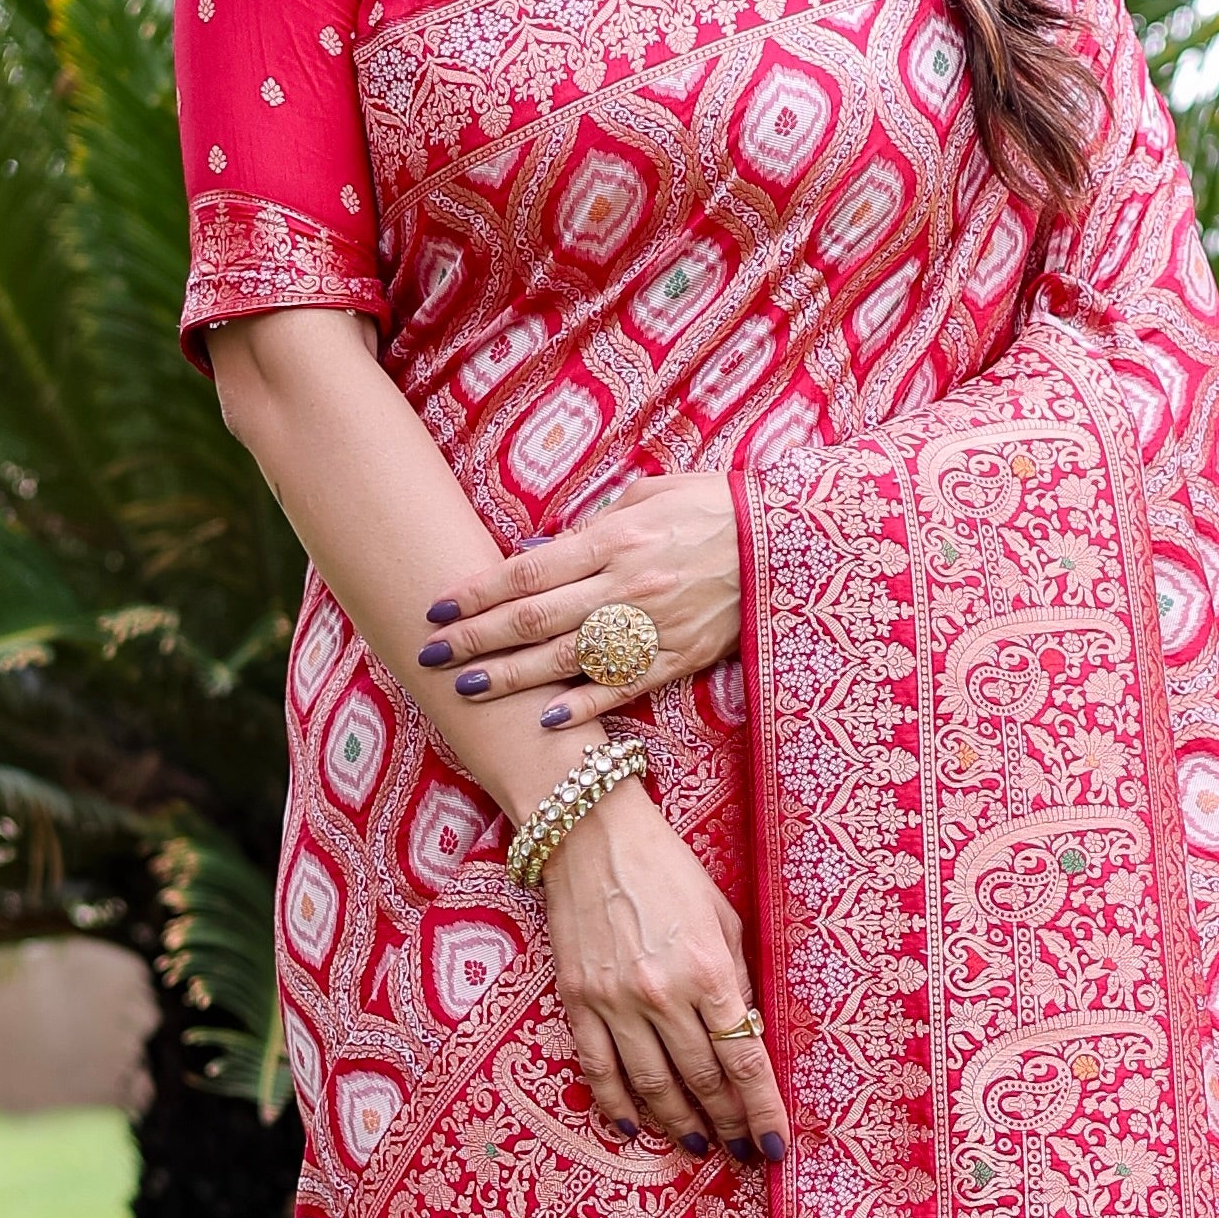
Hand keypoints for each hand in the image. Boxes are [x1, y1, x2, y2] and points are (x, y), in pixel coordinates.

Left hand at [420, 469, 740, 729]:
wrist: (787, 543)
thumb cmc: (715, 508)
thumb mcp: (651, 495)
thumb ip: (593, 525)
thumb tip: (541, 551)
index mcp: (615, 539)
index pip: (528, 570)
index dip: (478, 592)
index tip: (438, 607)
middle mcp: (625, 586)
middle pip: (534, 619)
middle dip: (477, 638)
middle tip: (431, 655)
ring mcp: (652, 628)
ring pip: (567, 660)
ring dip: (512, 678)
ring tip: (468, 689)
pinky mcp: (679, 659)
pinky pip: (622, 689)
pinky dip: (582, 707)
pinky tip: (544, 722)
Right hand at [542, 787, 790, 1161]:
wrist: (590, 834)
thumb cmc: (667, 868)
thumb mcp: (722, 917)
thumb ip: (734, 979)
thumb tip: (744, 1035)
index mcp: (708, 970)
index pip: (743, 1060)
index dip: (762, 1111)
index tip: (775, 1146)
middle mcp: (662, 995)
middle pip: (702, 1081)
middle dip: (727, 1123)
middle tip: (741, 1152)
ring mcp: (614, 1001)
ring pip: (651, 1085)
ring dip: (679, 1123)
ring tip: (698, 1144)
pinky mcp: (577, 1000)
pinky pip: (597, 1069)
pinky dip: (617, 1105)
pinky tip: (636, 1127)